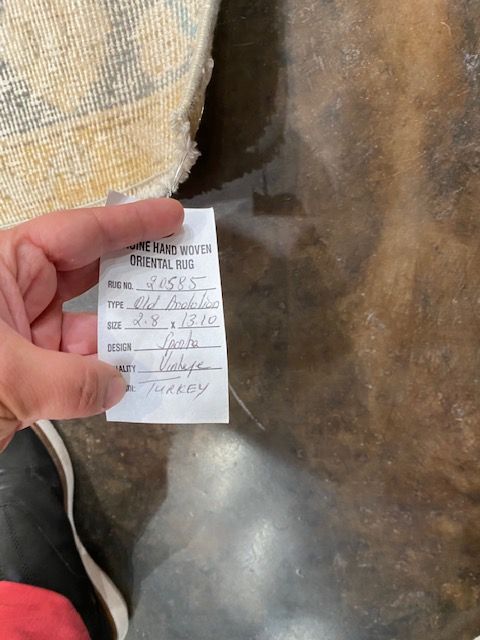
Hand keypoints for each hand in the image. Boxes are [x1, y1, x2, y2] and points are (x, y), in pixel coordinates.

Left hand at [0, 198, 182, 450]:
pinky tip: (134, 377)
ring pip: (85, 324)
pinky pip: (74, 364)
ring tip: (171, 333)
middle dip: (134, 272)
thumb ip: (72, 382)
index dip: (128, 225)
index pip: (75, 233)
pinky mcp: (24, 371)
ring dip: (124, 334)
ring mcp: (20, 333)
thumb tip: (121, 386)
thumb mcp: (6, 378)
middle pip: (86, 272)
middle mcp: (13, 292)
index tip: (172, 218)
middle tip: (182, 268)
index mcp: (0, 267)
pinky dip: (101, 374)